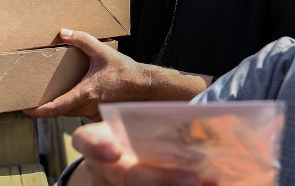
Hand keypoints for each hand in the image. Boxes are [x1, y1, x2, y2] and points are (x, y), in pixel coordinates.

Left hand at [23, 29, 150, 120]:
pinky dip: (73, 106)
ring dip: (60, 107)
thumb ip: (82, 40)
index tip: (25, 109)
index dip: (37, 111)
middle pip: (59, 113)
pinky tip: (73, 95)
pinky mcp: (100, 114)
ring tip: (50, 95)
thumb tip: (63, 32)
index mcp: (84, 93)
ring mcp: (94, 113)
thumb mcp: (102, 51)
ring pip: (70, 113)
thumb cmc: (125, 71)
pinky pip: (81, 113)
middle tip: (32, 100)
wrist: (146, 87)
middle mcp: (87, 107)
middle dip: (45, 109)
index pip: (54, 108)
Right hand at [68, 122, 205, 185]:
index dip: (97, 147)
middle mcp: (102, 168)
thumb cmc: (129, 133)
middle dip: (160, 179)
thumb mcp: (131, 123)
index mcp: (98, 139)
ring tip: (206, 184)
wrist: (111, 160)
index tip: (115, 152)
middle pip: (126, 177)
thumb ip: (153, 121)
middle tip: (192, 179)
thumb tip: (199, 117)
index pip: (87, 141)